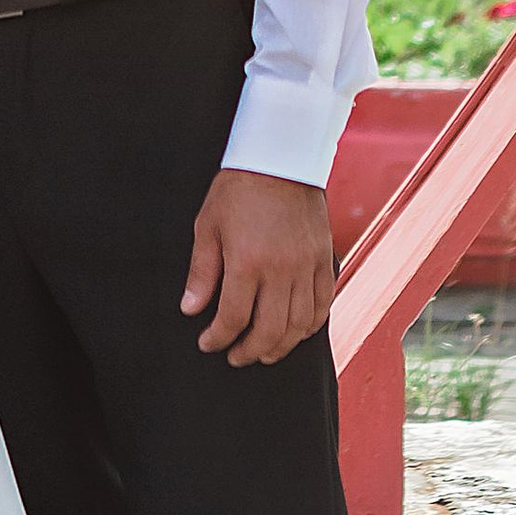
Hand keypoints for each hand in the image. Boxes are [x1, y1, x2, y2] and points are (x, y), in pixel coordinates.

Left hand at [182, 167, 337, 366]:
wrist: (282, 157)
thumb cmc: (239, 188)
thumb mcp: (208, 225)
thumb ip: (202, 272)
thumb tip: (190, 308)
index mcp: (247, 262)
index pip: (232, 318)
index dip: (217, 338)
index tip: (207, 343)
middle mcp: (281, 270)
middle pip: (269, 331)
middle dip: (249, 352)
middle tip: (235, 357)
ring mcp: (307, 267)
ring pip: (298, 325)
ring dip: (280, 346)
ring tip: (264, 352)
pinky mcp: (325, 260)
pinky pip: (323, 305)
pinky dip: (309, 326)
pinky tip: (295, 332)